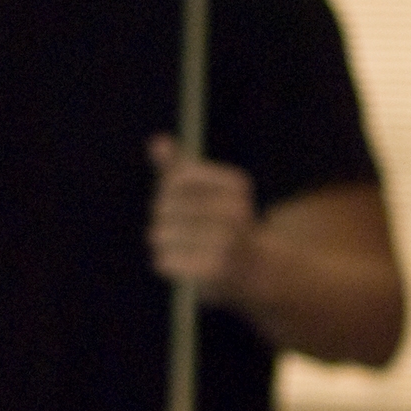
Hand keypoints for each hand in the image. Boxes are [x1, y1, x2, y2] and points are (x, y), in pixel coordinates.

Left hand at [148, 136, 262, 302]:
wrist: (253, 268)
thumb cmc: (221, 222)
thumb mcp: (205, 190)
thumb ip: (180, 167)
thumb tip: (157, 141)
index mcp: (237, 185)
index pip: (178, 177)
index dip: (167, 188)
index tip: (173, 196)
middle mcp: (237, 212)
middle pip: (165, 205)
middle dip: (160, 214)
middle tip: (167, 223)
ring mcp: (227, 242)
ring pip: (161, 234)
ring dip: (159, 239)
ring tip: (166, 242)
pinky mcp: (215, 269)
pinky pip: (166, 260)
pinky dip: (164, 261)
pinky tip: (173, 260)